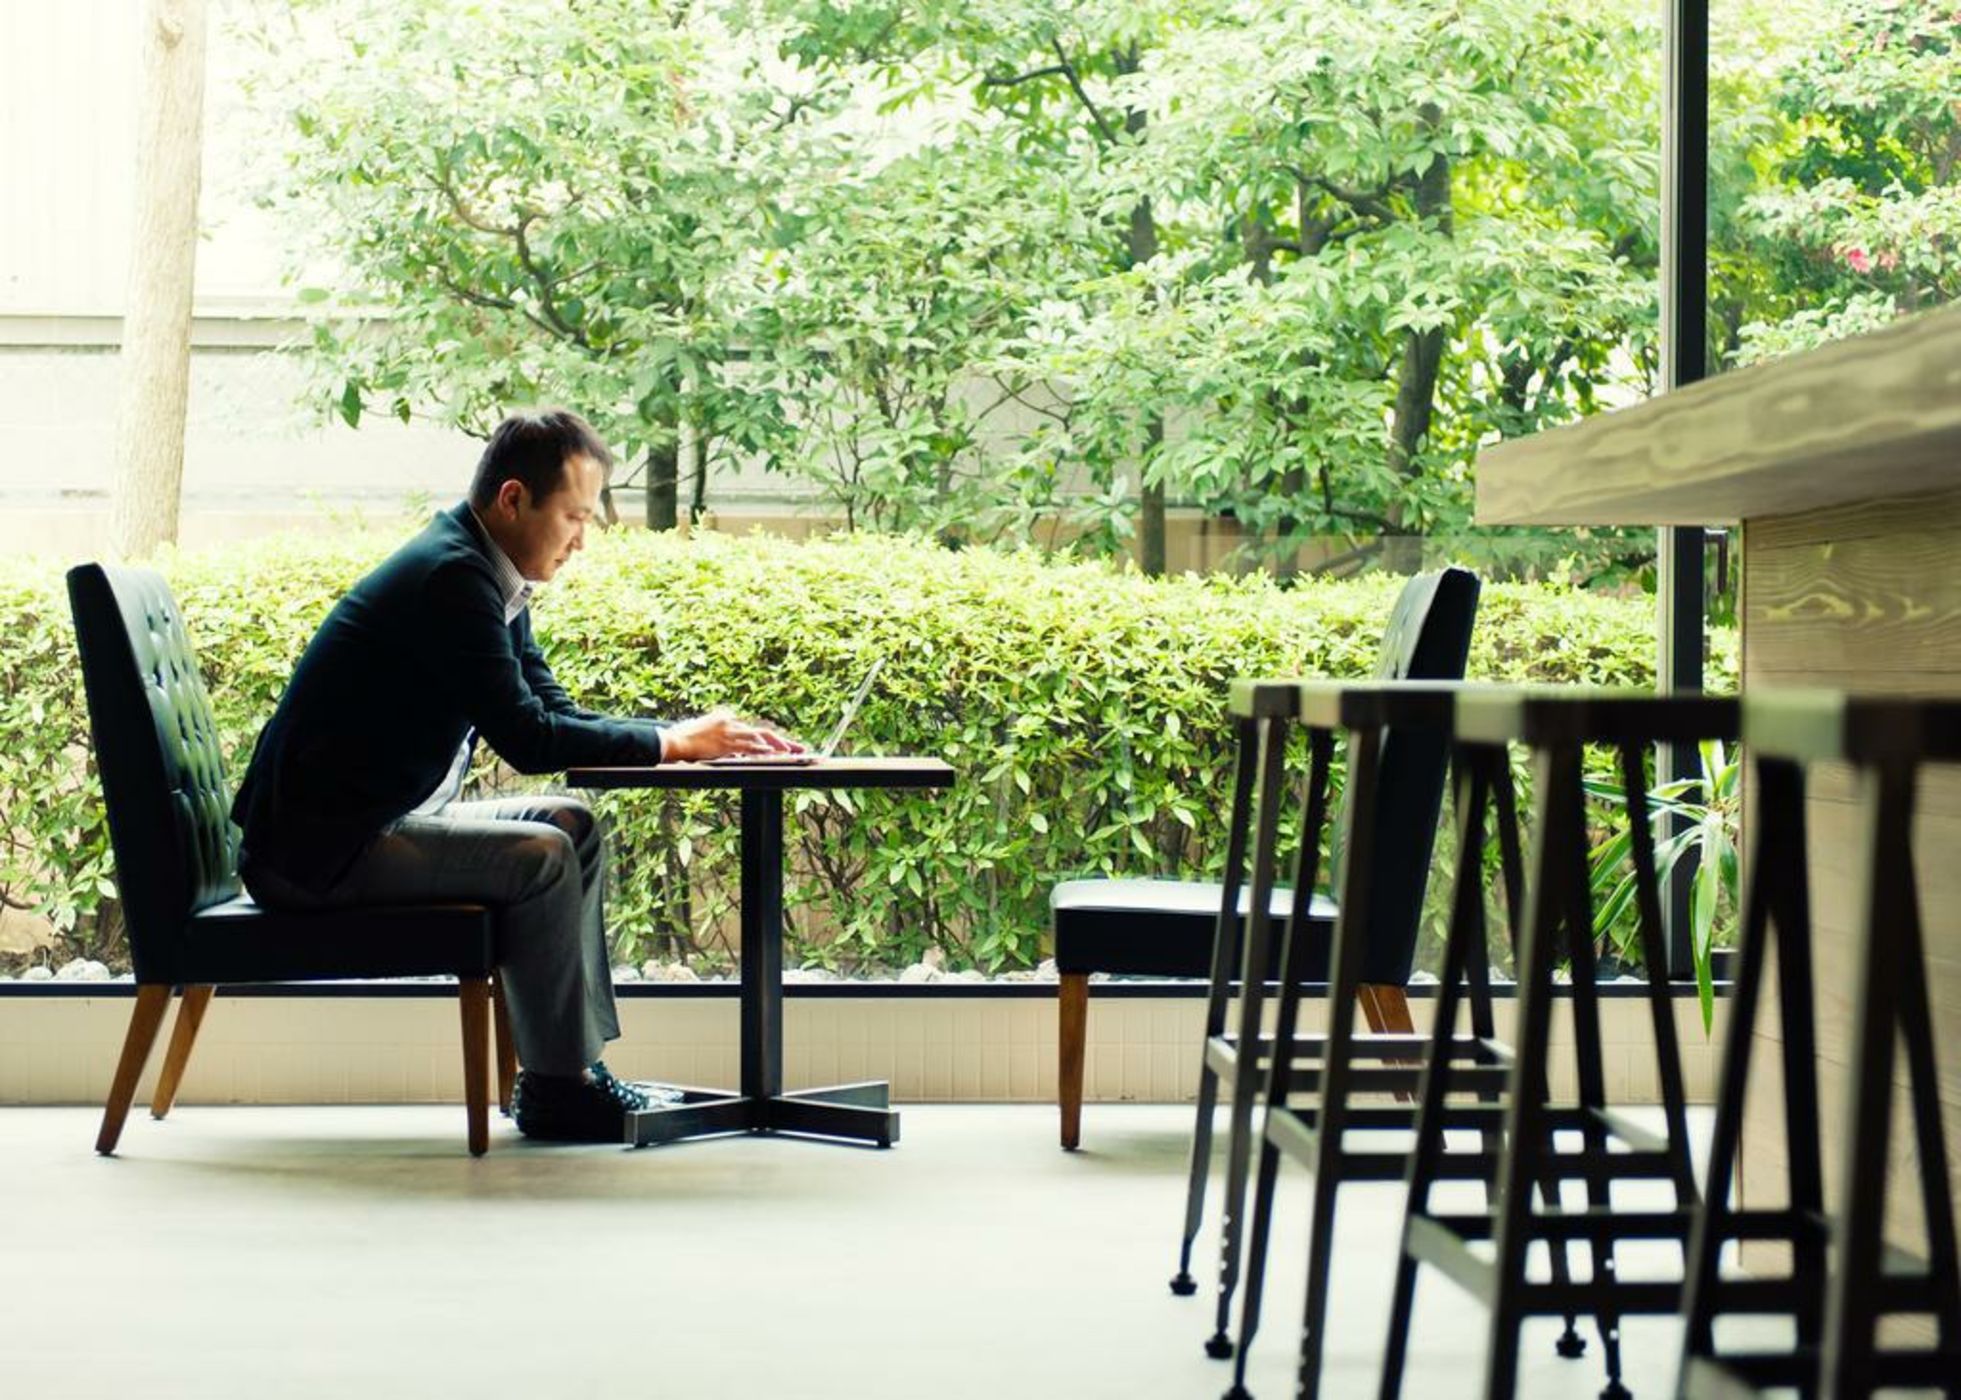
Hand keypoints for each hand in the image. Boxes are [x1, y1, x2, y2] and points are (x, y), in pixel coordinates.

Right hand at [662, 708, 807, 762]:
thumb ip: (720, 740)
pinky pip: (748, 747)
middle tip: (798, 748)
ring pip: (760, 738)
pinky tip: (773, 754)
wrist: (669, 741)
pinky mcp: (725, 742)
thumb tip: (731, 751)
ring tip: (793, 752)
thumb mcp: (703, 733)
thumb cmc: (681, 740)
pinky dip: (762, 750)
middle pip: (762, 731)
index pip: (751, 730)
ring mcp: (728, 732)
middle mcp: (730, 721)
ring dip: (778, 746)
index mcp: (725, 717)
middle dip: (782, 741)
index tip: (780, 747)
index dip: (768, 740)